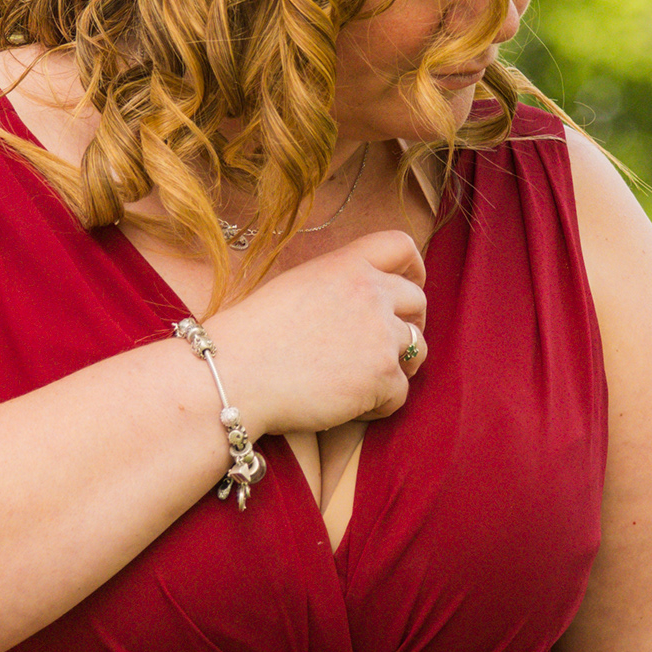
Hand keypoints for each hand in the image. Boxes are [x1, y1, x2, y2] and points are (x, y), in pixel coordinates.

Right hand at [210, 231, 428, 436]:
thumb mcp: (296, 287)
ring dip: (397, 366)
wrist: (235, 374)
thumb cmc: (253, 336)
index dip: (413, 267)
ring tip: (363, 381)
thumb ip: (337, 285)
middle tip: (387, 346)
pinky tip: (349, 406)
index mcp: (346, 265)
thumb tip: (363, 303)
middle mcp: (371, 293)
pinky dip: (380, 404)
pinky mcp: (382, 377)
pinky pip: (400, 392)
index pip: (400, 245)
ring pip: (416, 349)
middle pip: (417, 302)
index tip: (412, 283)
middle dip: (410, 322)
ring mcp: (381, 335)